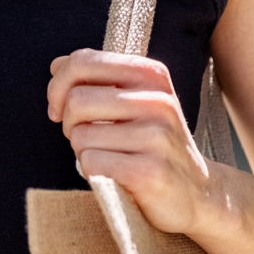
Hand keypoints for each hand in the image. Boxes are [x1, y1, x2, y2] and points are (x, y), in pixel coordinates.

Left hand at [47, 48, 216, 234]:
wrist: (197, 191)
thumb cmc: (152, 143)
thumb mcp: (134, 101)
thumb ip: (97, 79)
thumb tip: (56, 64)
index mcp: (151, 74)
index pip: (82, 61)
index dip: (58, 86)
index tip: (59, 108)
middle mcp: (158, 100)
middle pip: (76, 100)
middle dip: (68, 123)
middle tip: (83, 138)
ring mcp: (157, 135)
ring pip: (80, 135)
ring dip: (81, 151)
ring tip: (106, 157)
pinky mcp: (150, 171)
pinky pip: (91, 162)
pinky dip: (91, 171)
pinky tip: (113, 175)